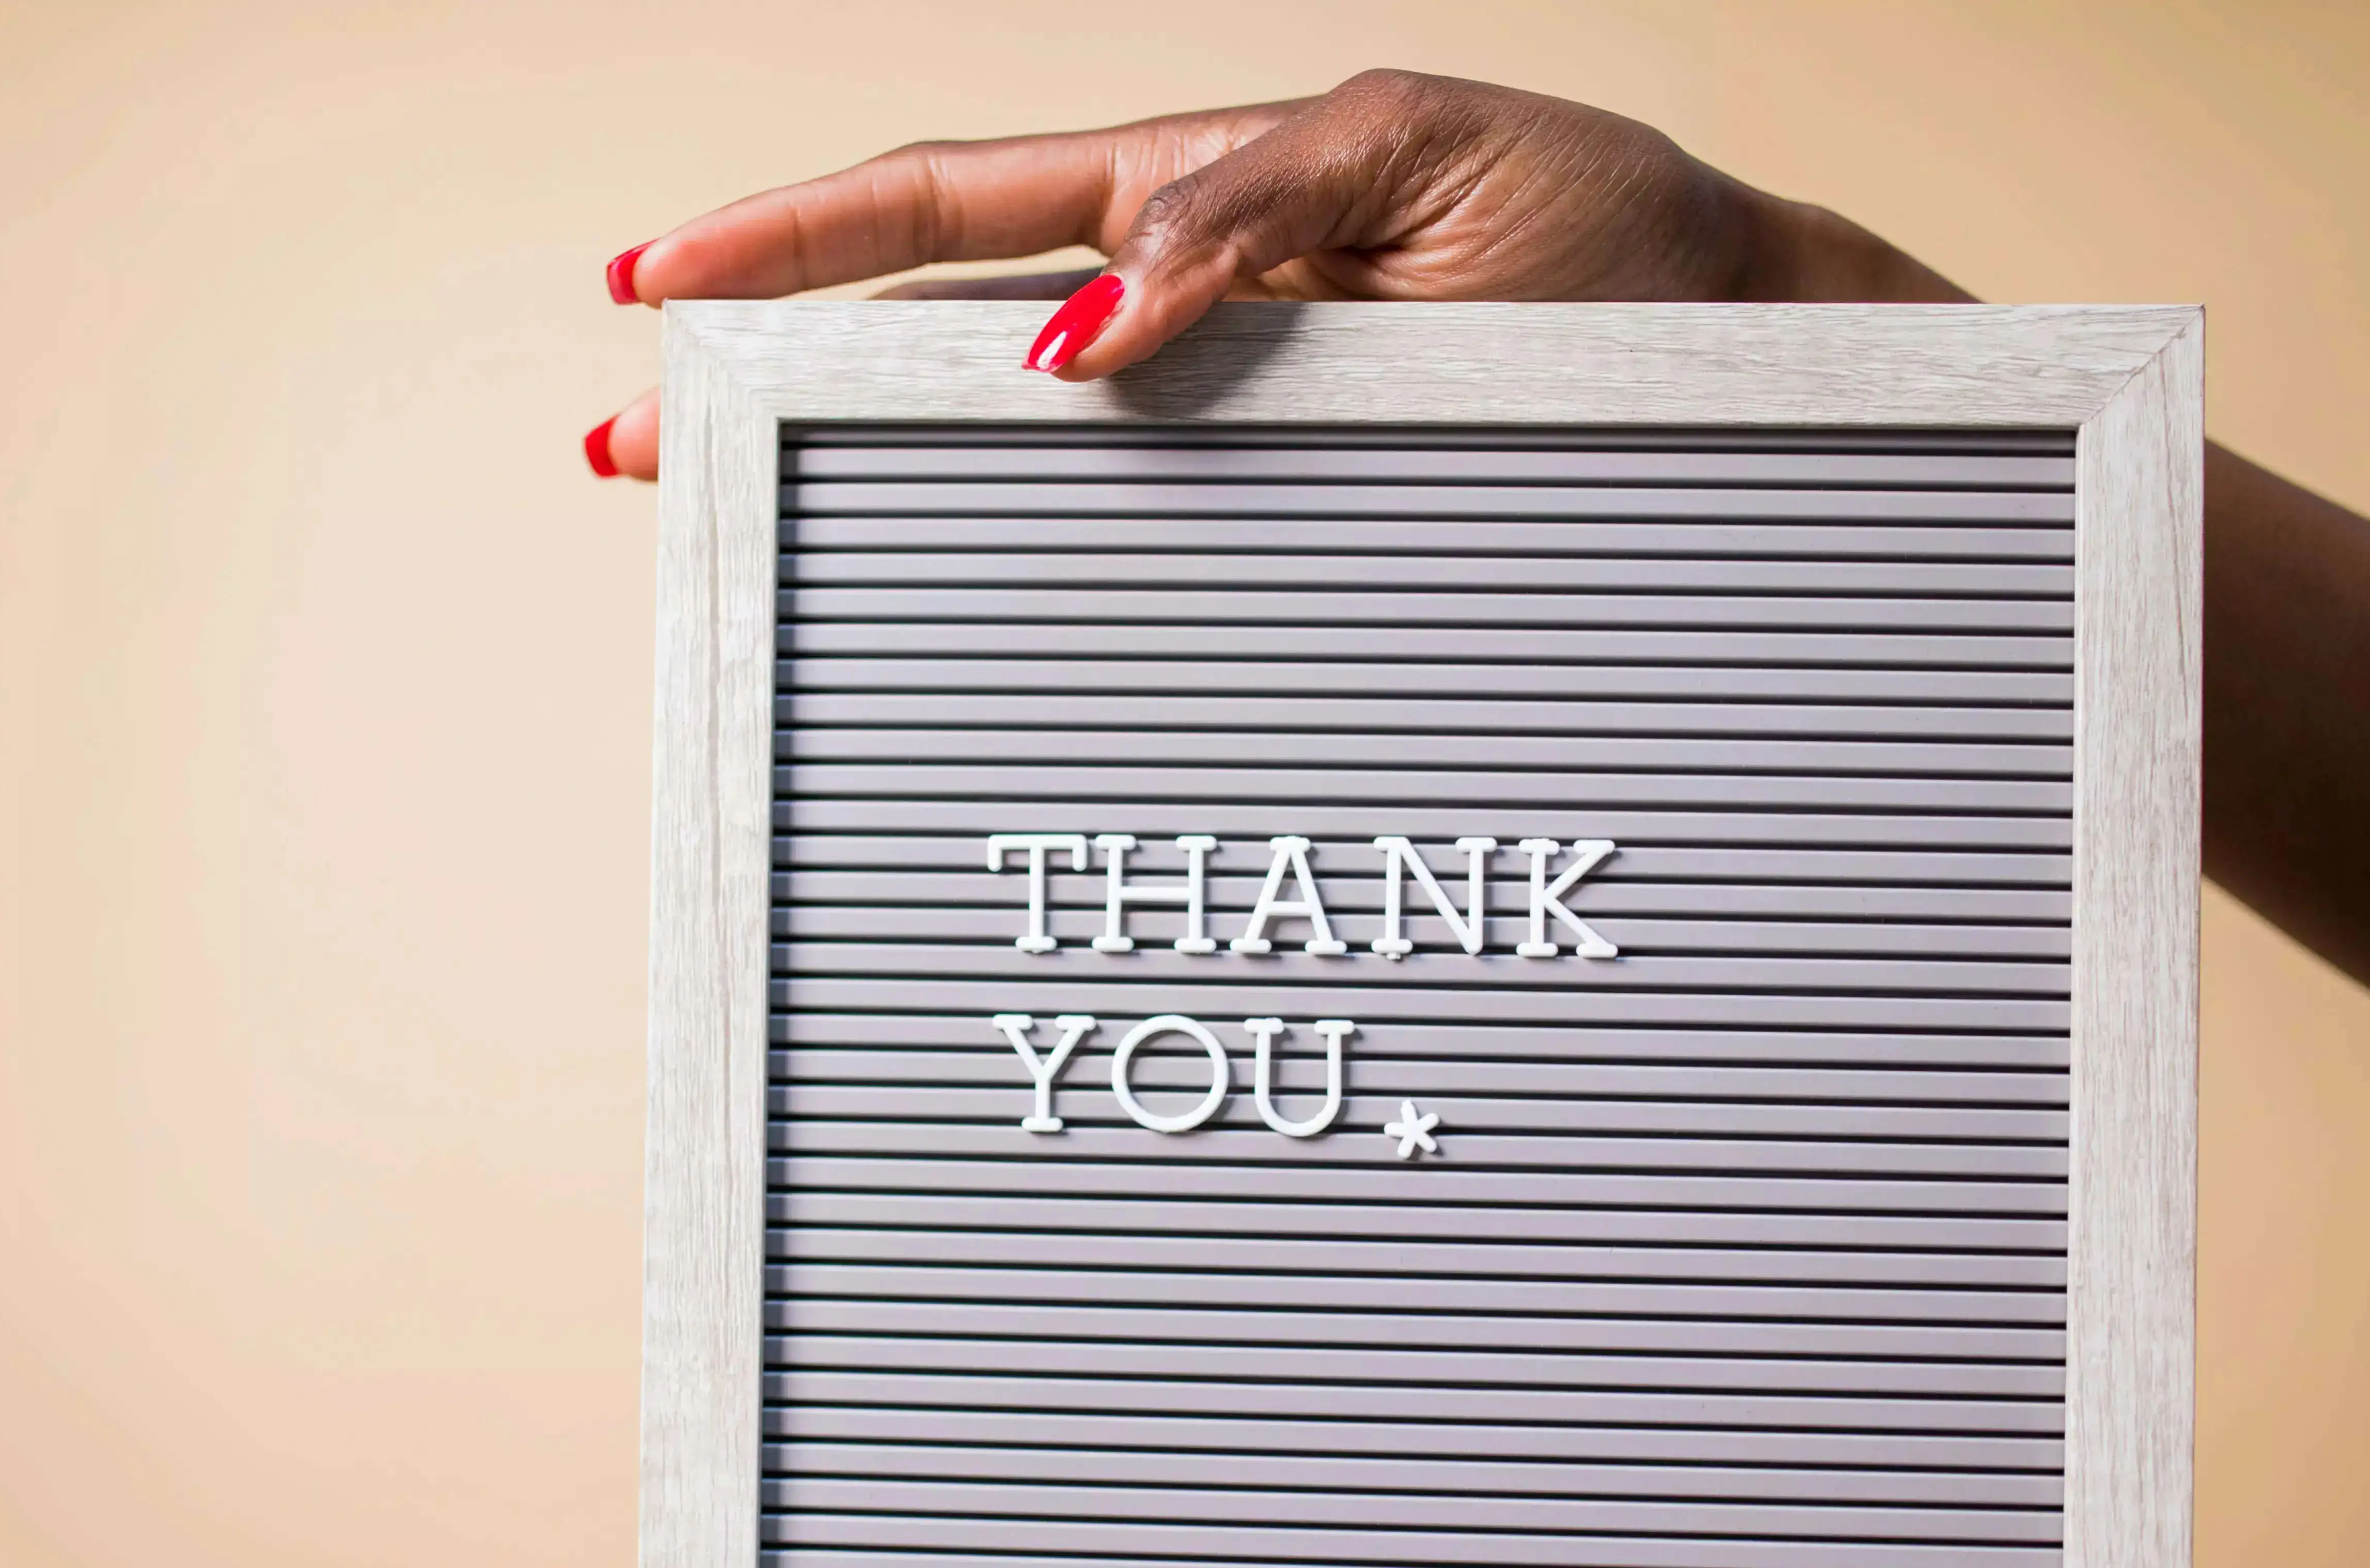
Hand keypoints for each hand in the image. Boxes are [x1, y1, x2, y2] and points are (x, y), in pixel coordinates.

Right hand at [584, 68, 1958, 476]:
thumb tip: (1086, 325)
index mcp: (1198, 195)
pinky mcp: (1276, 507)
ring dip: (852, 479)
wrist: (1740, 355)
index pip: (956, 206)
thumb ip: (1250, 217)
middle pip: (925, 334)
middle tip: (629, 438)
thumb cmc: (1609, 239)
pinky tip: (930, 602)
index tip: (656, 274)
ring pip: (994, 445)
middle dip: (762, 371)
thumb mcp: (1430, 163)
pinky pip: (1118, 539)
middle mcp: (1180, 312)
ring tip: (715, 520)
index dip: (793, 233)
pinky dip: (1008, 568)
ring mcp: (1215, 416)